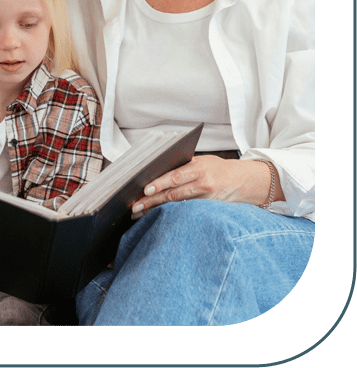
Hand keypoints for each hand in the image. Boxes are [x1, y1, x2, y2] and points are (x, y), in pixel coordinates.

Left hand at [131, 156, 278, 218]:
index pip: (176, 176)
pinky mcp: (207, 210)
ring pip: (177, 206)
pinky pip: (184, 212)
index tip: (145, 190)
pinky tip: (155, 217)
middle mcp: (203, 184)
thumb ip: (181, 165)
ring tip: (139, 213)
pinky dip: (169, 214)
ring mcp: (206, 199)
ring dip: (156, 210)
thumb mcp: (201, 161)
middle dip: (152, 201)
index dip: (160, 184)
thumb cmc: (217, 168)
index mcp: (199, 168)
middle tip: (135, 206)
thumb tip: (154, 170)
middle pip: (173, 194)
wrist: (243, 181)